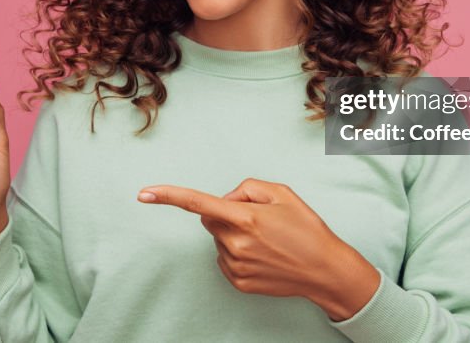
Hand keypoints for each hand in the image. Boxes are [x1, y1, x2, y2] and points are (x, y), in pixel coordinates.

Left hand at [137, 177, 379, 320]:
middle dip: (224, 214)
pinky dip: (237, 253)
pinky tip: (262, 255)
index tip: (144, 193)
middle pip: (209, 219)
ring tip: (266, 240)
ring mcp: (235, 265)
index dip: (169, 196)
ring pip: (219, 239)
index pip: (198, 204)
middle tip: (256, 218)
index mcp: (245, 217)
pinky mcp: (238, 281)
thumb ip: (248, 187)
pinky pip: (225, 259)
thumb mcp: (282, 193)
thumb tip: (225, 199)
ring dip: (233, 234)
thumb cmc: (306, 228)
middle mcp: (236, 242)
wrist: (325, 270)